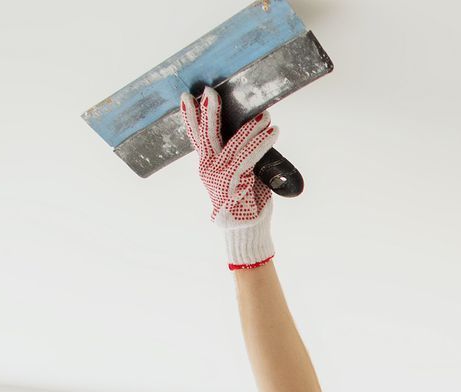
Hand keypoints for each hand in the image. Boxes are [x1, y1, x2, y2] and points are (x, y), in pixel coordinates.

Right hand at [178, 86, 276, 268]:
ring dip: (251, 126)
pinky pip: (249, 156)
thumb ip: (239, 158)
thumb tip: (250, 136)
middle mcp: (209, 168)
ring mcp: (220, 175)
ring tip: (264, 113)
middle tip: (211, 92)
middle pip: (207, 135)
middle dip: (210, 112)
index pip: (197, 136)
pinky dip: (262, 141)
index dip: (191, 116)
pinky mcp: (235, 181)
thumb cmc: (245, 204)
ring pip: (233, 143)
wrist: (245, 232)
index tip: (188, 97)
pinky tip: (272, 131)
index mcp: (207, 166)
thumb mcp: (239, 175)